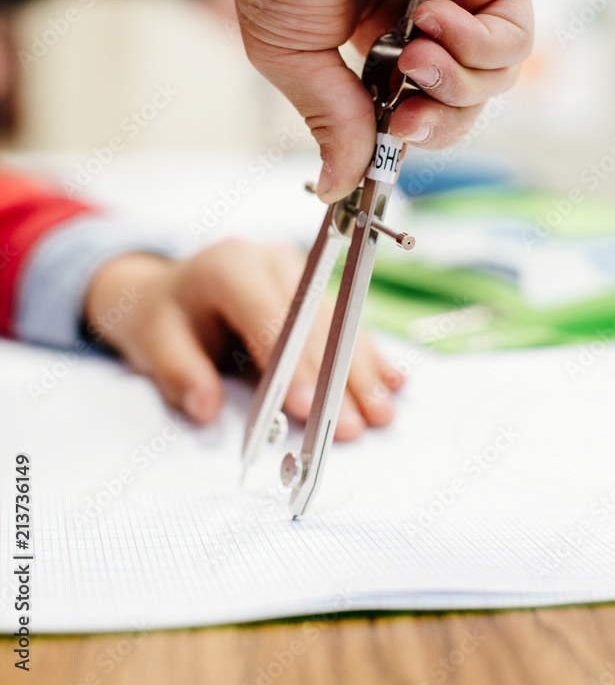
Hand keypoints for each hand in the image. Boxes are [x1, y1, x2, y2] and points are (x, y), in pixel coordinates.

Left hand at [83, 239, 403, 437]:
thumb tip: (205, 408)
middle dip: (338, 377)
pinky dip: (368, 354)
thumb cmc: (160, 317)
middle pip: (316, 321)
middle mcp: (271, 260)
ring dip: (361, 370)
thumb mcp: (151, 342)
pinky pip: (344, 321)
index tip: (309, 408)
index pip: (272, 318)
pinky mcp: (313, 287)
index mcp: (230, 266)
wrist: (166, 290)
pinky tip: (392, 381)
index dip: (294, 365)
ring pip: (338, 322)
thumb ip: (178, 373)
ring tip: (382, 413)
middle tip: (358, 424)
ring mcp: (298, 270)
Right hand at [126, 0, 532, 201]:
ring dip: (456, 86)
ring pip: (500, 77)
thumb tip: (335, 187)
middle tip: (402, 116)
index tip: (385, 139)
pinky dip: (477, 45)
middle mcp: (432, 13)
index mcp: (386, 37)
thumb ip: (334, 124)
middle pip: (469, 100)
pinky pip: (514, 35)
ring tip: (411, 57)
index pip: (426, 107)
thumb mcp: (300, 64)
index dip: (414, 134)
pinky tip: (432, 21)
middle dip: (439, 123)